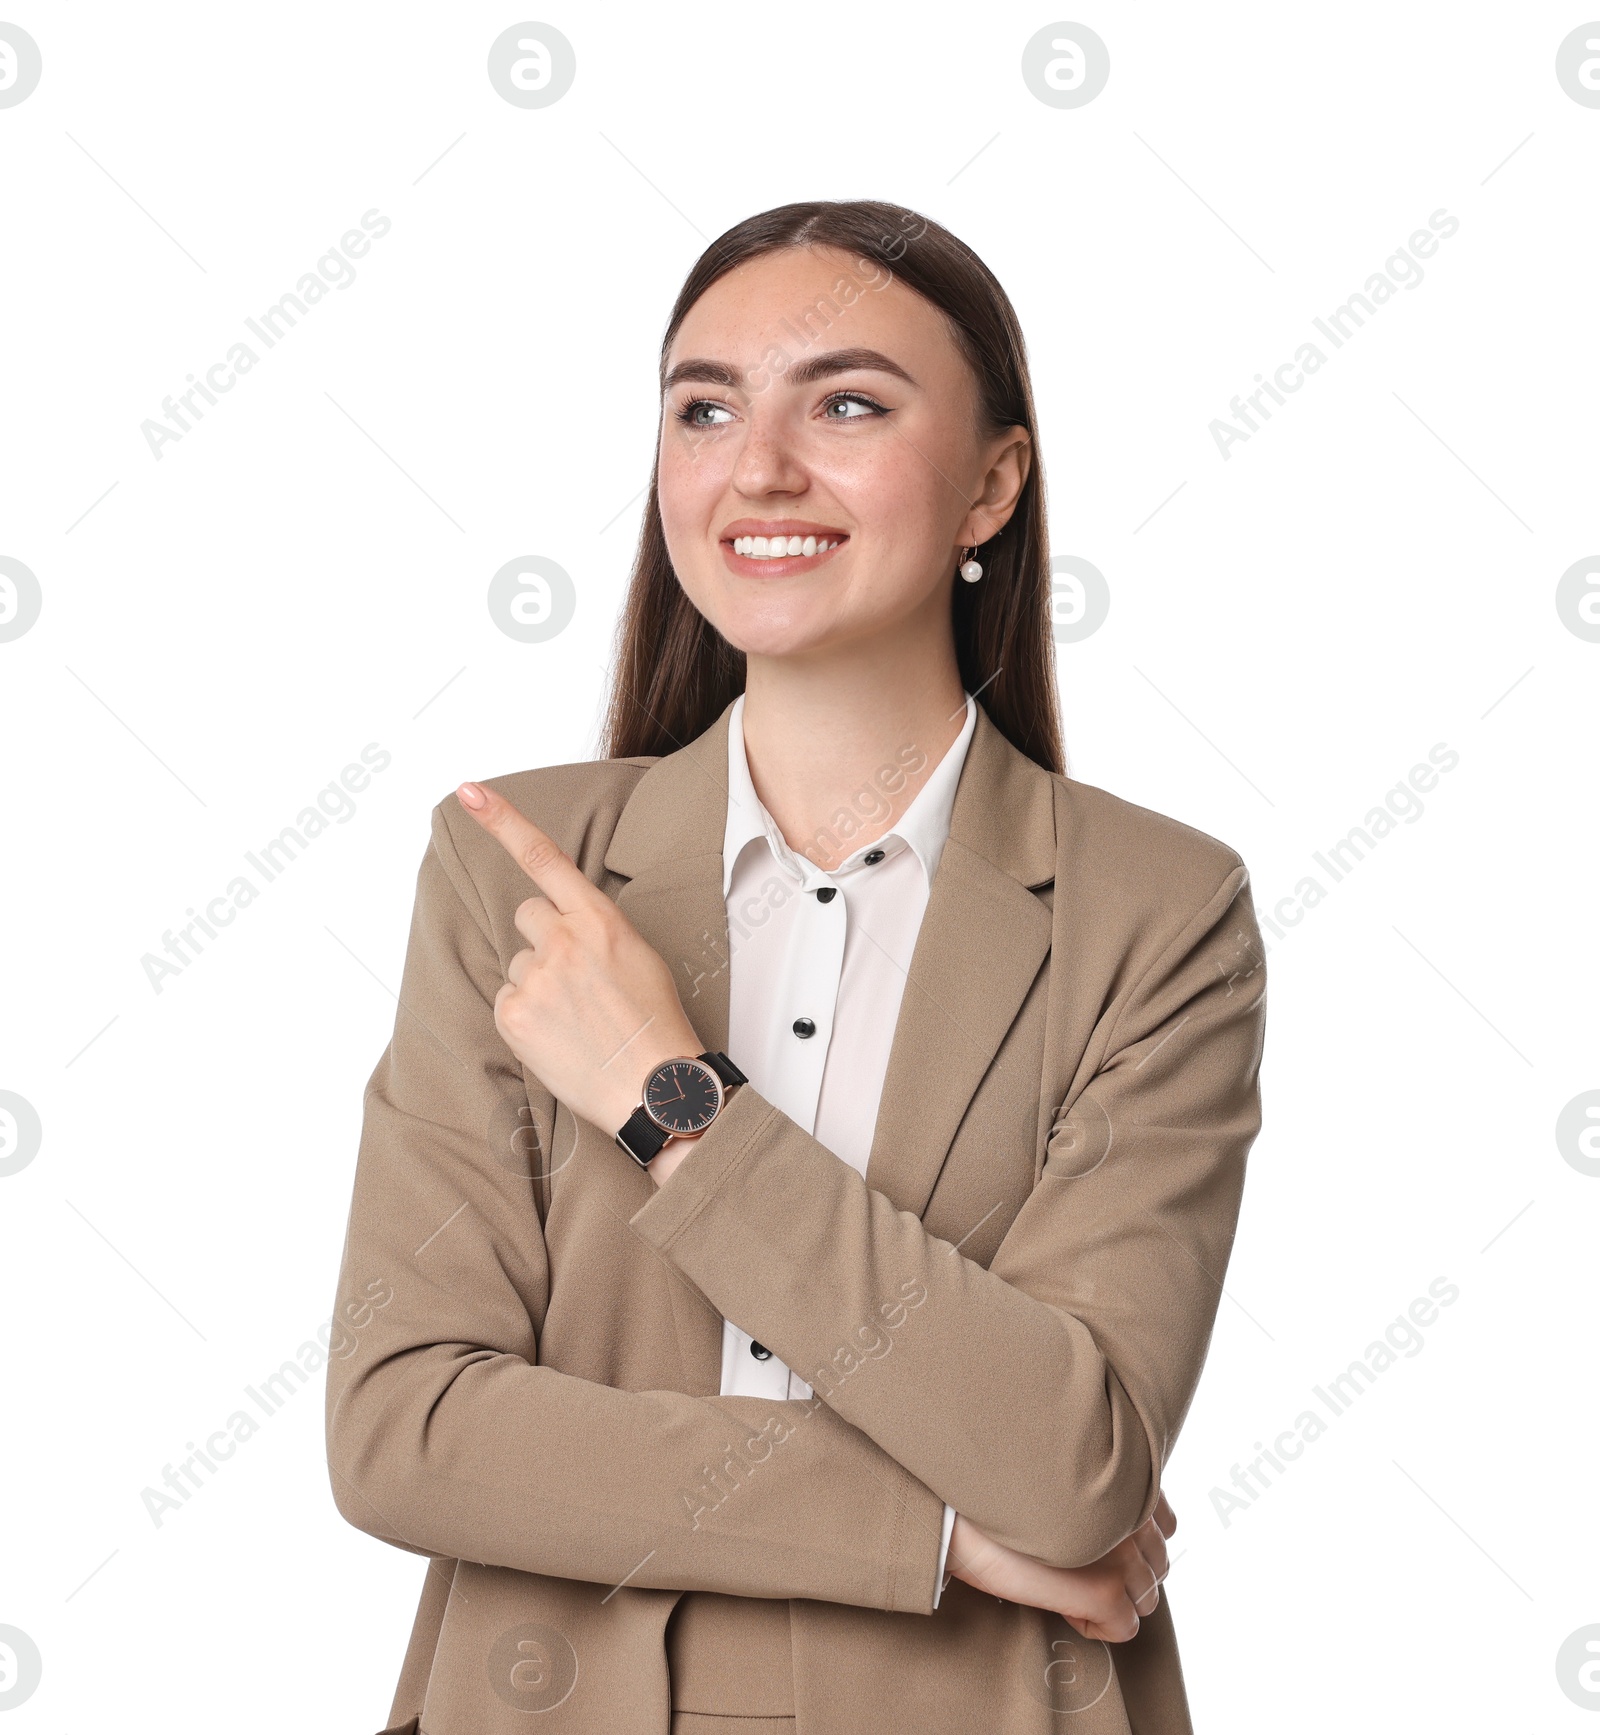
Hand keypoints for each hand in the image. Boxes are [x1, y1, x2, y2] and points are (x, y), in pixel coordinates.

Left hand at [455, 781, 703, 1136]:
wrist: (654, 1087)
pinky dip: (526, 1017)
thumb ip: (598, 929)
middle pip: (528, 916)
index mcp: (601, 920)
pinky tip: (558, 1036)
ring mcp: (536, 978)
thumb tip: (563, 924)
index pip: (544, 858)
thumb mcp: (640, 956)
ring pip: (520, 963)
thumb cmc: (655, 1025)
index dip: (503, 820)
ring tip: (576, 1018)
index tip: (468, 792)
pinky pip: (507, 1000)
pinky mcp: (514, 1014)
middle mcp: (564, 941)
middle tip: (576, 979)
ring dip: (539, 984)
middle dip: (544, 939)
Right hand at [944, 1494, 1175, 1642]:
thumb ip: (1099, 1490)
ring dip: (1111, 1599)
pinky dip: (1096, 1625)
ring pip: (1144, 1599)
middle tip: (1074, 1565)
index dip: (1130, 1544)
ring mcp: (1122, 1552)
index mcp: (1125, 1478)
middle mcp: (1133, 1512)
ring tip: (1066, 1580)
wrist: (955, 1512)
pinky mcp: (1104, 1589)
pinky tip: (1063, 1603)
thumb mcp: (1058, 1478)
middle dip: (1122, 1574)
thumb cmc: (997, 1493)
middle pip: (1157, 1566)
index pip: (1165, 1525)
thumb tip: (1122, 1533)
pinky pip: (1123, 1627)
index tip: (1094, 1544)